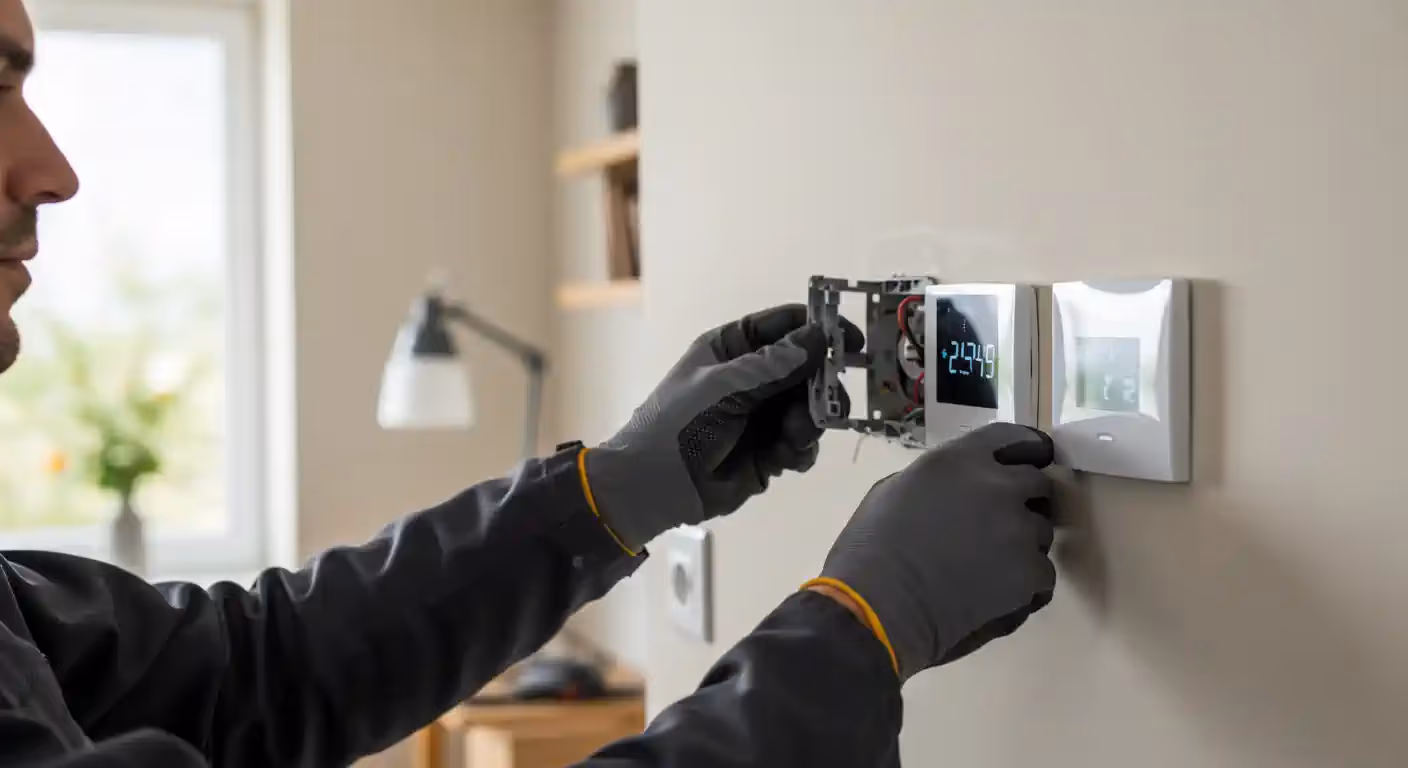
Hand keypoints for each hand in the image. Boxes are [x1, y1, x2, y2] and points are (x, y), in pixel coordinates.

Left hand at [584, 304, 861, 551]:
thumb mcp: (724, 388)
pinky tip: (785, 459)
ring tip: (791, 437)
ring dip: (809, 423)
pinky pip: (801, 443)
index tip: (852, 343)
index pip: (785, 326)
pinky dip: (801, 450)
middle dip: (820, 386)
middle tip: (828, 403)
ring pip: (810, 408)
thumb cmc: (678, 425)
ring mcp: (763, 415)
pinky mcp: (769, 452)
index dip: (820, 330)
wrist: (653, 487)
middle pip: (807, 369)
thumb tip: (818, 336)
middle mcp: (752, 377)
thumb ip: (773, 366)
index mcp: (733, 349)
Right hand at [815, 423, 1055, 680]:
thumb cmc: (870, 549)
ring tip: (991, 567)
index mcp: (958, 460)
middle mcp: (996, 485)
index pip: (1011, 437)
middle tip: (1000, 526)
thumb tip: (955, 490)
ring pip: (1041, 531)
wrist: (880, 605)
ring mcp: (1017, 528)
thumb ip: (936, 480)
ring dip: (1023, 544)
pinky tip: (998, 593)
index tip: (1032, 459)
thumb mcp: (893, 490)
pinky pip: (1043, 572)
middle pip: (1036, 484)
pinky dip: (1026, 584)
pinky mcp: (1028, 571)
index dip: (1027, 448)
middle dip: (1025, 501)